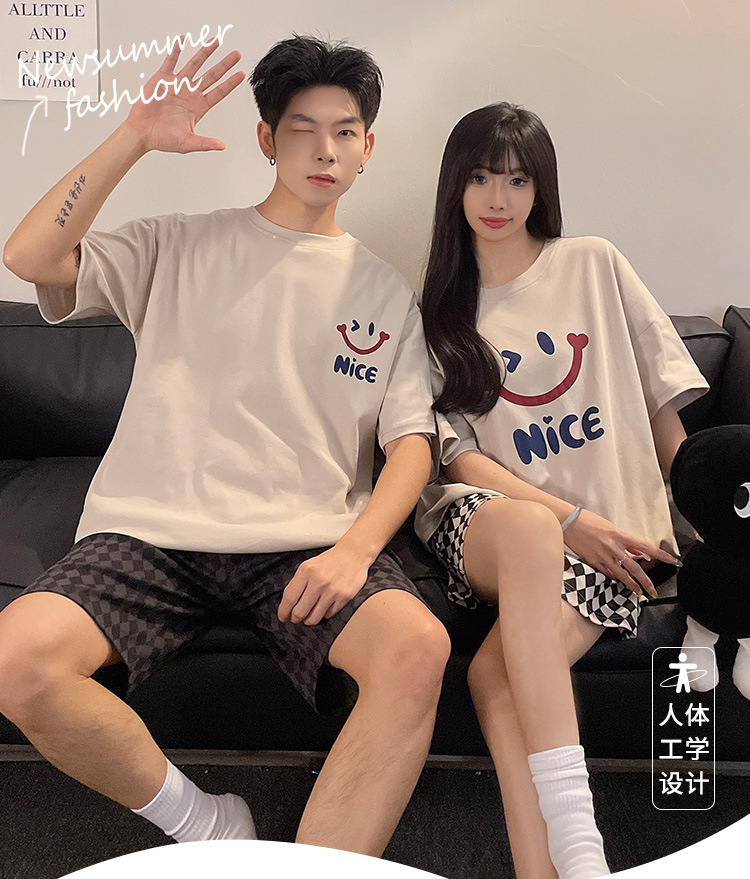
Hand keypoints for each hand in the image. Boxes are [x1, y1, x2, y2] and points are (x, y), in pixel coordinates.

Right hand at [125, 37, 243, 153]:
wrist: (142, 133)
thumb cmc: (163, 139)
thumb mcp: (187, 143)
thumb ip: (205, 143)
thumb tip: (222, 146)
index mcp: (199, 107)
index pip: (219, 93)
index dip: (230, 83)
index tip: (241, 74)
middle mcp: (191, 93)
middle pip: (211, 75)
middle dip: (224, 65)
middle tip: (236, 55)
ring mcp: (178, 84)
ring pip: (194, 64)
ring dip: (204, 52)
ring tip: (215, 41)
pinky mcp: (162, 79)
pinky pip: (171, 61)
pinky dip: (176, 51)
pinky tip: (183, 40)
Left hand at [277, 544, 371, 625]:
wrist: (353, 554)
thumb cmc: (329, 561)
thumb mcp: (309, 566)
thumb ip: (298, 583)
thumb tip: (288, 603)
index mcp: (306, 571)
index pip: (290, 598)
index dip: (284, 611)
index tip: (283, 616)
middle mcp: (318, 581)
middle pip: (300, 611)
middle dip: (295, 618)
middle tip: (295, 618)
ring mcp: (332, 590)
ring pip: (314, 618)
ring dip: (309, 620)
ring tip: (308, 617)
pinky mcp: (344, 597)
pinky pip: (328, 614)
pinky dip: (324, 614)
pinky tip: (324, 607)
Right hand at [564, 509, 680, 598]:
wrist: (568, 522)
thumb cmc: (589, 521)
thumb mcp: (611, 528)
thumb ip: (626, 542)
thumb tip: (639, 553)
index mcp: (620, 535)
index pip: (646, 547)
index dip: (661, 555)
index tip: (673, 561)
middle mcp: (613, 547)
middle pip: (635, 569)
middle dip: (646, 582)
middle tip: (652, 591)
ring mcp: (603, 556)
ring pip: (622, 576)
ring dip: (632, 586)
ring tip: (638, 593)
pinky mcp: (593, 562)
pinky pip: (607, 574)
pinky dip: (615, 579)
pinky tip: (619, 583)